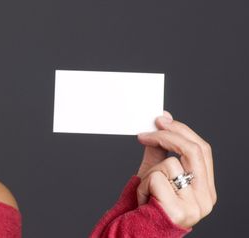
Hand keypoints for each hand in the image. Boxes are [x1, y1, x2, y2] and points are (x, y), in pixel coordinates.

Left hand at [135, 111, 216, 227]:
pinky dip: (144, 185)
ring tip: (146, 189)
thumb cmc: (149, 202)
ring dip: (149, 172)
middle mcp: (206, 198)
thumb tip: (163, 119)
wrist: (138, 229)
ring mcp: (195, 206)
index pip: (203, 150)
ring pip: (170, 164)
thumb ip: (160, 147)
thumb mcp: (156, 170)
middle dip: (166, 136)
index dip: (182, 131)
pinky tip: (144, 198)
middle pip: (193, 151)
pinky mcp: (178, 211)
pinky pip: (157, 179)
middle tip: (145, 133)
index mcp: (206, 188)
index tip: (161, 120)